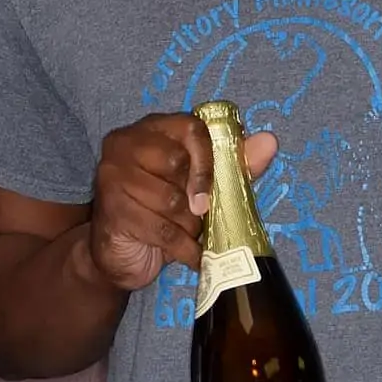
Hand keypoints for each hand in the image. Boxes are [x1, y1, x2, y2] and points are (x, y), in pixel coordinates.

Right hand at [87, 114, 277, 292]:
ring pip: (171, 200)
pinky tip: (188, 254)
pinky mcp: (112, 210)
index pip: (190, 127)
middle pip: (177, 161)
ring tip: (185, 232)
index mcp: (150, 128)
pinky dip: (184, 249)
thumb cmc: (162, 212)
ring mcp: (113, 176)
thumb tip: (269, 141)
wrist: (119, 254)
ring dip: (188, 226)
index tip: (213, 190)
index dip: (208, 159)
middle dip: (195, 198)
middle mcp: (125, 144)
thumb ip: (233, 164)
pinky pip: (162, 229)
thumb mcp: (200, 187)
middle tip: (194, 214)